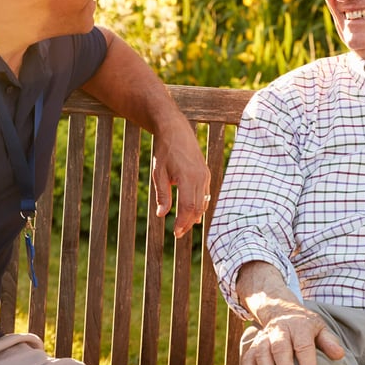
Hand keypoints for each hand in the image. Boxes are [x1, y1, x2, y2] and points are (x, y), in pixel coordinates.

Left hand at [151, 119, 209, 236]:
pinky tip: (193, 214)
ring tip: (184, 227)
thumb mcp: (158, 173)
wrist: (175, 130)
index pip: (188, 207)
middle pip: (197, 208)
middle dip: (188, 223)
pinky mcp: (205, 173)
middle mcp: (200, 177)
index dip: (182, 222)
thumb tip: (161, 215)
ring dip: (194, 216)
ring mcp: (205, 175)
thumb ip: (162, 195)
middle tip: (178, 234)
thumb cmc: (164, 151)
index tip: (175, 233)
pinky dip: (199, 206)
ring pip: (202, 202)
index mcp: (187, 178)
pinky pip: (204, 194)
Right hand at [241, 303, 343, 364]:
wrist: (281, 310)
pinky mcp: (255, 343)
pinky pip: (248, 356)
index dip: (306, 364)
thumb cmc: (305, 325)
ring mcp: (265, 336)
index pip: (303, 345)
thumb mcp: (319, 327)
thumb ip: (329, 341)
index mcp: (299, 326)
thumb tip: (339, 355)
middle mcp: (280, 330)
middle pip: (280, 348)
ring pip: (262, 352)